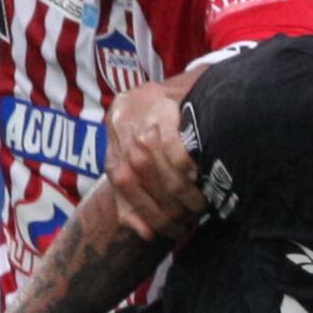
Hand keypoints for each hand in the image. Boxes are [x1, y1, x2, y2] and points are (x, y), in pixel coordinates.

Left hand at [97, 80, 206, 239]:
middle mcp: (121, 121)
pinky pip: (169, 141)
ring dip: (174, 189)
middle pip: (134, 173)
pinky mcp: (162, 100)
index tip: (165, 229)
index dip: (142, 209)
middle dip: (162, 203)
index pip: (120, 182)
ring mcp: (139, 109)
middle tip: (187, 220)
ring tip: (197, 204)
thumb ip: (137, 191)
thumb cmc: (171, 122)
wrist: (197, 81)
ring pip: (149, 161)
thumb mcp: (147, 153)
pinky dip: (180, 163)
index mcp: (114, 135)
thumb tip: (143, 231)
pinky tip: (197, 175)